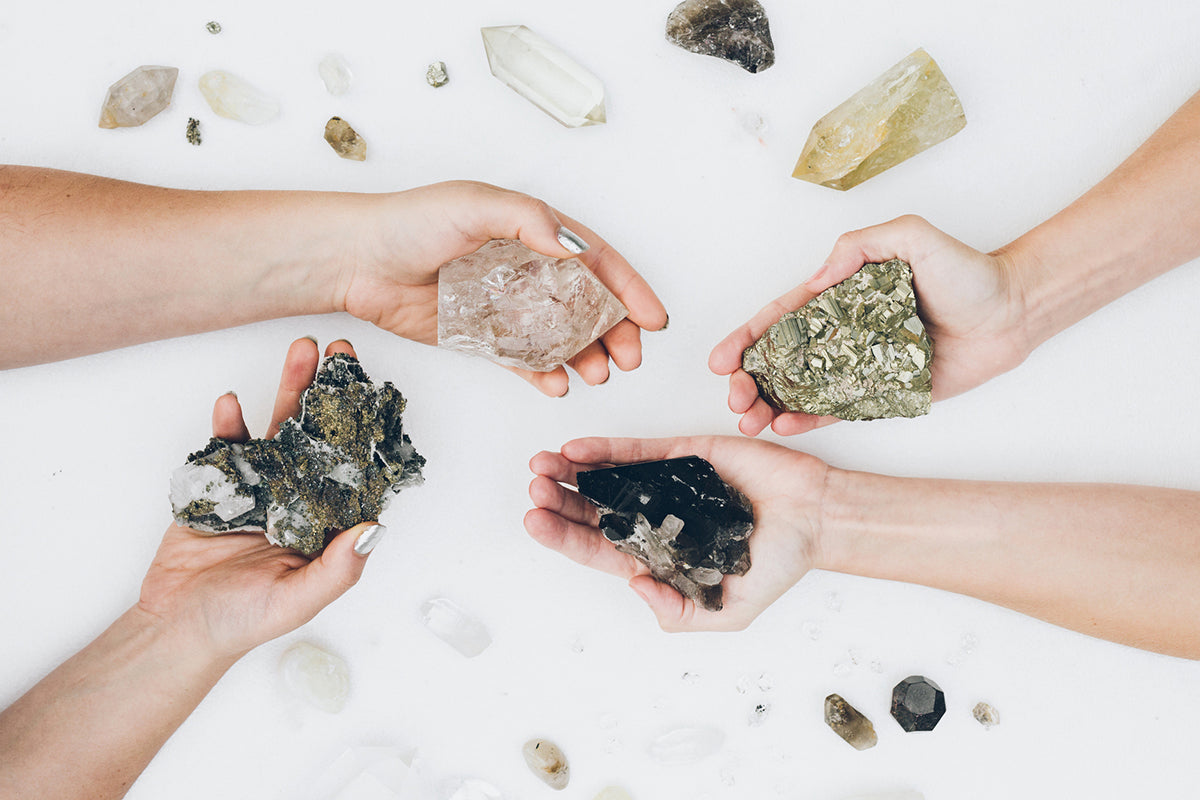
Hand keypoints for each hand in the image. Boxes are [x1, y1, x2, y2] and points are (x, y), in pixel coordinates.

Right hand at [137, 338, 380, 659]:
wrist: (178, 628)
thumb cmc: (244, 621)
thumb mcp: (299, 599)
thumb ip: (338, 568)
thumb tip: (375, 529)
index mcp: (325, 521)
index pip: (352, 466)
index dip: (364, 429)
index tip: (374, 390)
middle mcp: (298, 496)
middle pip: (318, 435)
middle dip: (328, 392)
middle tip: (338, 350)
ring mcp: (259, 485)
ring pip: (277, 429)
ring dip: (286, 390)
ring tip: (298, 352)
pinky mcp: (219, 483)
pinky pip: (226, 445)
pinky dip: (228, 422)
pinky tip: (230, 403)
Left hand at [337, 181, 668, 396]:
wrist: (357, 260)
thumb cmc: (410, 222)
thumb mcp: (474, 205)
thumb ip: (528, 221)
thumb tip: (573, 247)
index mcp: (534, 232)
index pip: (596, 260)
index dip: (629, 289)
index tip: (653, 319)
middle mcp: (527, 269)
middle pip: (588, 304)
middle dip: (616, 332)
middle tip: (629, 358)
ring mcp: (506, 306)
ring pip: (562, 336)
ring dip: (587, 356)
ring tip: (599, 374)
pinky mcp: (482, 338)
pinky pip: (523, 360)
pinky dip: (544, 374)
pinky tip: (558, 385)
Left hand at [524, 436, 826, 631]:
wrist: (816, 518)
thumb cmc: (777, 566)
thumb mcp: (728, 611)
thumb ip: (681, 612)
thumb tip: (635, 587)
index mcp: (659, 557)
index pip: (599, 549)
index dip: (563, 536)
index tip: (534, 521)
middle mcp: (656, 519)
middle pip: (592, 511)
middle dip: (558, 501)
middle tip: (532, 489)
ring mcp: (667, 485)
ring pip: (606, 478)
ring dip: (570, 472)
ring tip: (540, 465)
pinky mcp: (684, 456)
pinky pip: (636, 452)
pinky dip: (605, 449)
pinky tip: (575, 448)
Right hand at [709, 215, 1030, 434]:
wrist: (1013, 311)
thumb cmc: (967, 271)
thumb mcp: (910, 236)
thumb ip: (860, 247)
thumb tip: (816, 279)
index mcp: (839, 296)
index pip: (781, 318)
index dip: (746, 338)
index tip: (720, 360)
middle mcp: (843, 333)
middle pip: (781, 359)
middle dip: (749, 379)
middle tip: (733, 398)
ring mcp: (860, 366)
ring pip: (802, 389)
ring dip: (769, 404)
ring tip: (749, 420)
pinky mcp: (884, 394)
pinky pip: (839, 410)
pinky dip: (809, 419)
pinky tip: (785, 425)